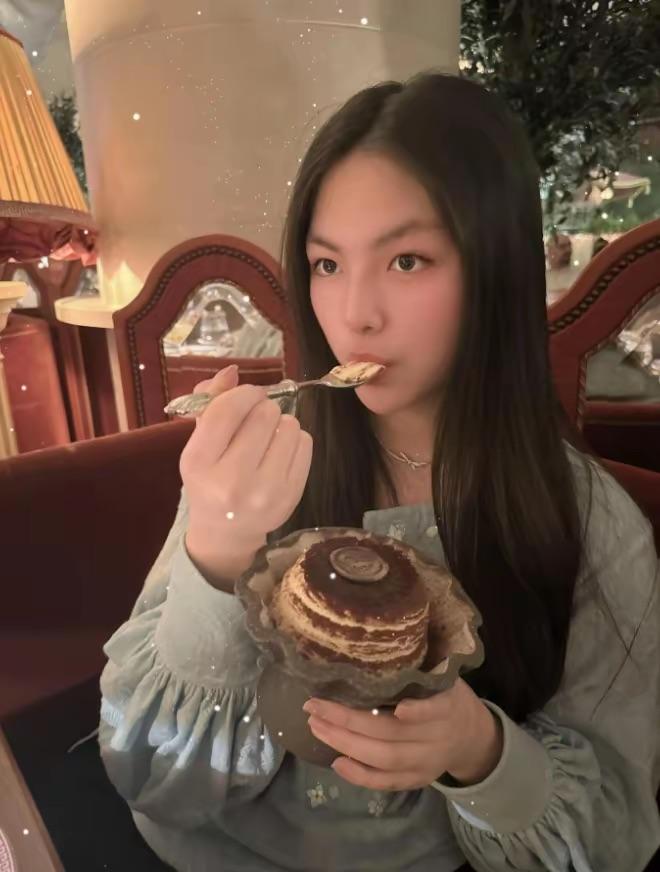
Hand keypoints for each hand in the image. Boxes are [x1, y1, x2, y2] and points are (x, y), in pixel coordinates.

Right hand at [180, 365, 312, 585]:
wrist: (226, 530)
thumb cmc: (209, 478)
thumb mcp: (199, 443)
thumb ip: (211, 402)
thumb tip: (233, 371)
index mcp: (199, 462)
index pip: (228, 409)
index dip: (244, 392)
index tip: (248, 395)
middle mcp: (231, 479)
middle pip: (264, 414)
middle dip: (263, 408)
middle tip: (257, 419)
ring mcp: (265, 491)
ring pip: (289, 426)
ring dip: (281, 423)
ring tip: (268, 437)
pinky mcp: (291, 495)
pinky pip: (306, 443)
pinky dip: (295, 440)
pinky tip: (280, 452)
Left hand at [303, 678, 502, 791]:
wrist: (471, 735)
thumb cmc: (446, 693)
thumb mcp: (443, 675)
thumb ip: (419, 668)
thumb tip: (373, 637)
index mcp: (448, 705)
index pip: (435, 709)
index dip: (419, 711)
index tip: (399, 707)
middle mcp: (437, 737)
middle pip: (392, 733)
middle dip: (349, 721)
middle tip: (315, 706)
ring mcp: (427, 762)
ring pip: (384, 758)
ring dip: (346, 744)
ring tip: (316, 726)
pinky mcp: (417, 779)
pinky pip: (387, 782)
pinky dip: (360, 775)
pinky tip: (336, 761)